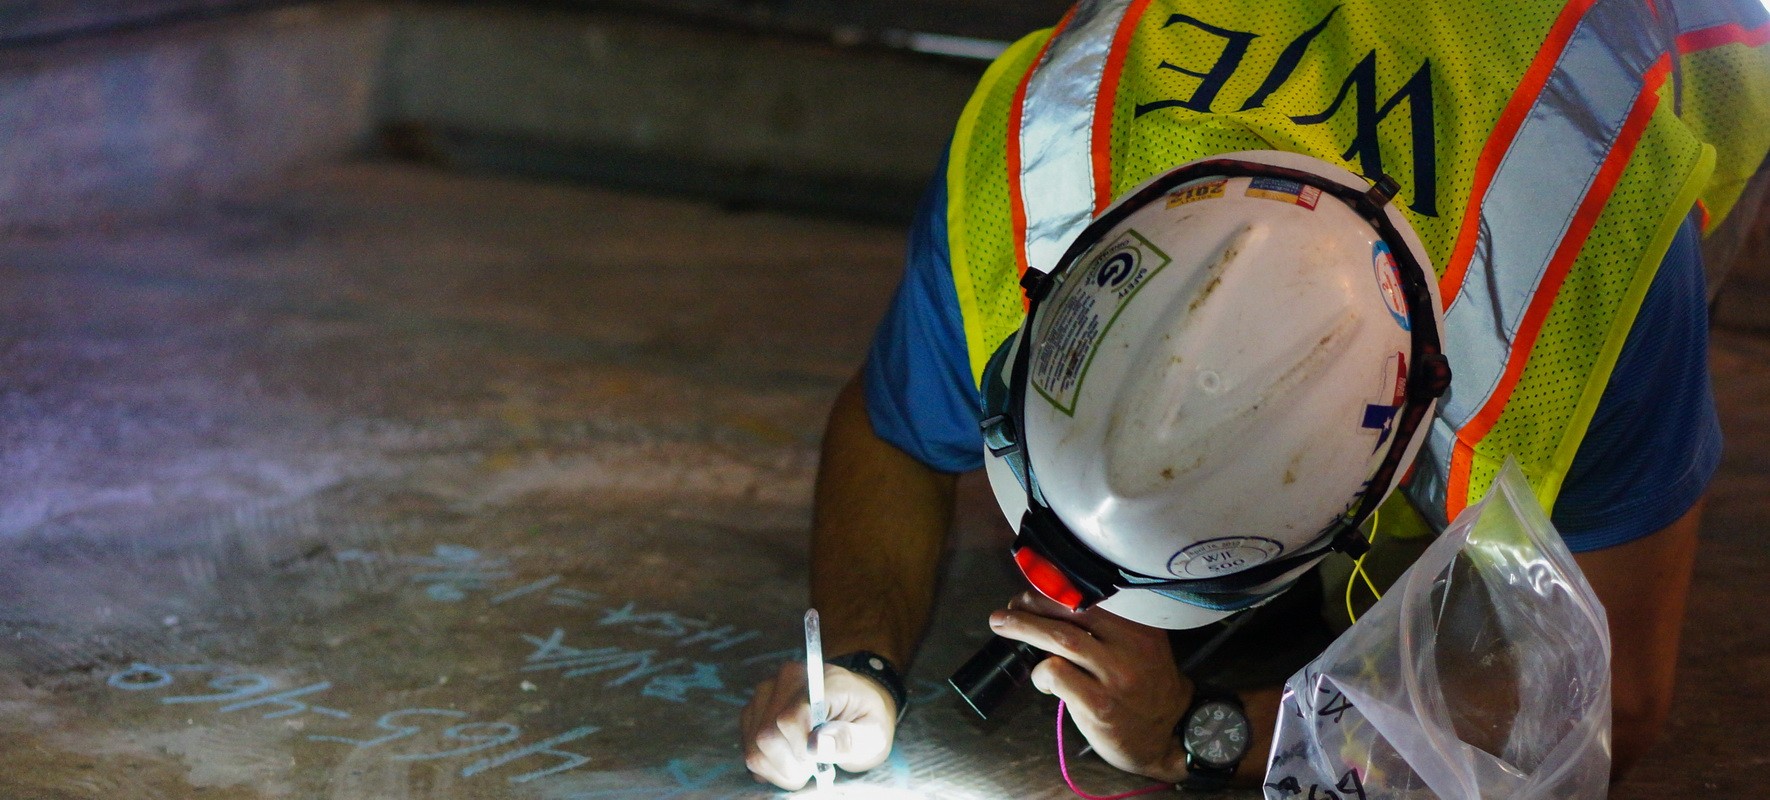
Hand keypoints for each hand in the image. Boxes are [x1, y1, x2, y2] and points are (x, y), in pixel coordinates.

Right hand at [739, 659, 897, 788]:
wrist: (854, 705)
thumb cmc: (865, 719)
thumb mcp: (873, 734)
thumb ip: (849, 739)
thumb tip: (816, 745)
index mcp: (818, 680)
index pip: (789, 720)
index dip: (801, 751)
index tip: (820, 761)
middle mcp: (785, 680)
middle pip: (766, 736)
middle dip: (790, 765)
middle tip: (814, 767)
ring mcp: (766, 693)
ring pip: (753, 745)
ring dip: (778, 768)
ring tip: (804, 764)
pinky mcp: (754, 710)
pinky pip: (747, 748)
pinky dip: (768, 765)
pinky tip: (790, 760)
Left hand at [990, 591, 1193, 781]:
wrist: (1168, 737)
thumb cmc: (1147, 691)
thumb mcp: (1143, 650)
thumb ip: (1111, 629)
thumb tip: (1055, 605)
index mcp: (1140, 629)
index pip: (1092, 598)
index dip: (1054, 590)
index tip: (1032, 591)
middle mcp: (1130, 647)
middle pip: (1071, 613)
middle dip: (1032, 605)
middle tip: (1010, 607)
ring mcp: (1115, 677)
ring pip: (1060, 639)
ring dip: (1024, 627)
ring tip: (1001, 623)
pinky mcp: (1099, 705)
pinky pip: (1057, 674)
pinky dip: (1040, 672)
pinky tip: (1042, 680)